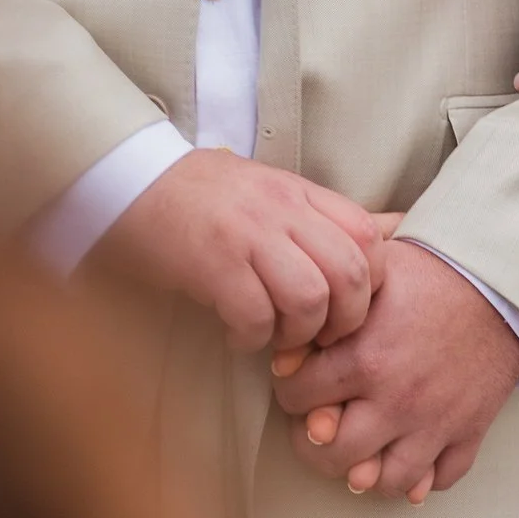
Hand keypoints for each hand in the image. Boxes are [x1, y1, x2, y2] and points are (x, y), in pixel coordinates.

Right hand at [93, 149, 388, 353]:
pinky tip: (237, 335)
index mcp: (301, 192)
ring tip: (277, 339)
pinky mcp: (212, 262)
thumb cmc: (201, 196)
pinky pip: (255, 315)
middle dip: (345, 320)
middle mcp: (282, 209)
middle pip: (351, 273)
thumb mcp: (270, 192)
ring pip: (310, 297)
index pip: (369, 235)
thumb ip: (317, 216)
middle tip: (321, 337)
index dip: (371, 282)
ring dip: (299, 333)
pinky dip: (252, 338)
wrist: (129, 178)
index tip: (349, 306)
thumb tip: (389, 230)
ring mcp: (248, 233)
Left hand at [269, 242, 518, 501]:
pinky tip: (409, 457)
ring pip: (383, 481)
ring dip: (365, 470)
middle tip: (318, 425)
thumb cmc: (433, 273)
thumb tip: (284, 356)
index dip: (290, 387)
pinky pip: (441, 479)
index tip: (299, 381)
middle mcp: (396, 400)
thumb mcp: (371, 274)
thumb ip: (323, 309)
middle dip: (314, 442)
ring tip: (359, 452)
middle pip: (332, 453)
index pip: (296, 397)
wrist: (502, 283)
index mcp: (364, 358)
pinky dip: (424, 479)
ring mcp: (435, 422)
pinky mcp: (470, 431)